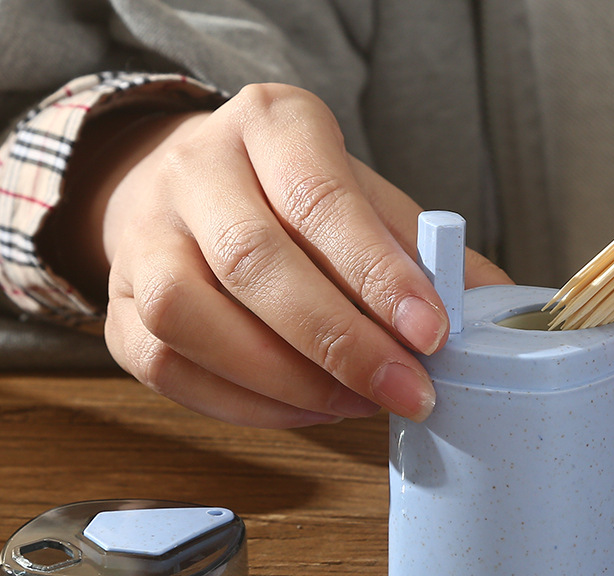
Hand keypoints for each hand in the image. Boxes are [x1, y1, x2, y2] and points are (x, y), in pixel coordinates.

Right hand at [69, 84, 509, 427]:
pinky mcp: (119, 305)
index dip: (376, 273)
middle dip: (340, 343)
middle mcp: (194, 172)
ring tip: (355, 404)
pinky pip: (167, 367)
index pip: (318, 197)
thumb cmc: (292, 197)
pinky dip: (245, 404)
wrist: (190, 190)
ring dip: (286, 381)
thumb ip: (423, 251)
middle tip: (407, 391)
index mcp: (268, 126)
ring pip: (188, 316)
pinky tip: (305, 411)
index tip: (432, 334)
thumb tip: (494, 312)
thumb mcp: (365, 199)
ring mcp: (143, 239)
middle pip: (252, 262)